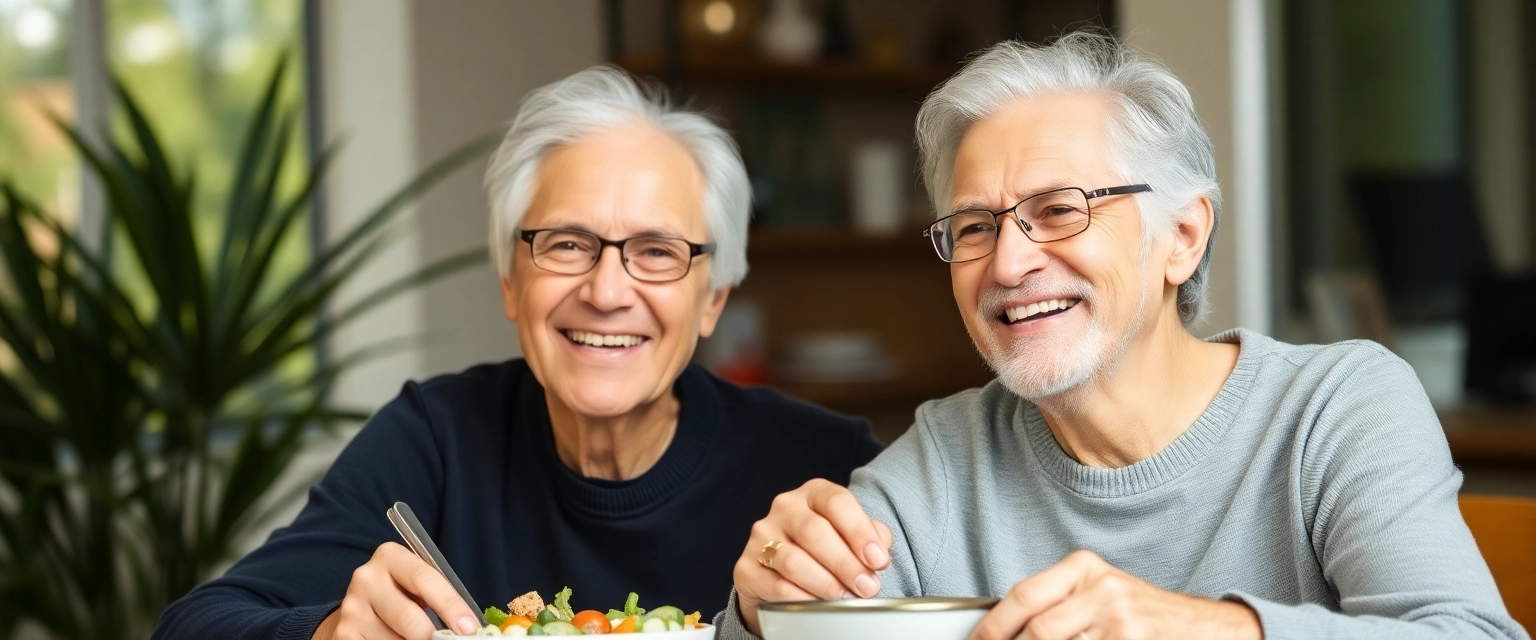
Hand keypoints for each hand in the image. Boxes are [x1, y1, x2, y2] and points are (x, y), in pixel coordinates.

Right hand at [311, 542, 480, 639]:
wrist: (360, 610)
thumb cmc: (402, 595)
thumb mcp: (418, 586)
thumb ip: (440, 597)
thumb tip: (467, 627)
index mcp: (391, 557)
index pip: (425, 580)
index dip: (451, 606)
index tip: (469, 628)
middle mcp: (367, 578)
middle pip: (409, 617)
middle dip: (434, 637)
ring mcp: (352, 608)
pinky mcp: (344, 634)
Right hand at [732, 479, 893, 635]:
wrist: (783, 571)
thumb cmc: (825, 549)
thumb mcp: (850, 534)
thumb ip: (870, 536)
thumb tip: (878, 553)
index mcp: (813, 493)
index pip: (837, 502)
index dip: (860, 532)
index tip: (878, 560)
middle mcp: (784, 508)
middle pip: (814, 532)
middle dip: (845, 563)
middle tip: (867, 587)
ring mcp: (761, 536)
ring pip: (793, 560)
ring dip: (824, 583)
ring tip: (845, 597)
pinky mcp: (746, 567)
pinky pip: (776, 585)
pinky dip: (802, 598)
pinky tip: (818, 605)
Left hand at [970, 550, 1261, 639]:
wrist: (1204, 629)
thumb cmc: (1142, 615)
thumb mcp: (1098, 594)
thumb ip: (1056, 604)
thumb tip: (1005, 628)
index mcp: (1083, 567)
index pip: (1023, 596)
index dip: (992, 626)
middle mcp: (1101, 588)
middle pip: (1038, 630)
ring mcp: (1120, 619)